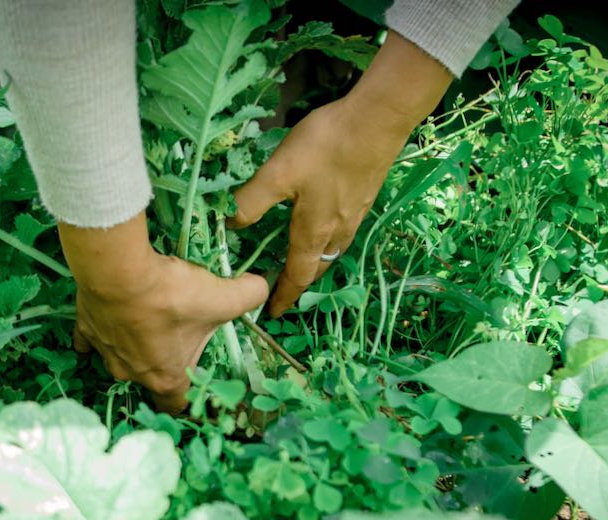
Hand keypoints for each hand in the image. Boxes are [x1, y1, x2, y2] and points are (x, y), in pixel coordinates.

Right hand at [59, 213, 267, 411]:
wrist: (118, 271)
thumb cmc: (171, 294)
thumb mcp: (221, 296)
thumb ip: (249, 296)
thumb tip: (263, 288)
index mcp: (166, 378)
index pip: (178, 405)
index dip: (191, 396)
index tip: (198, 382)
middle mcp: (133, 374)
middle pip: (152, 377)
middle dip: (165, 362)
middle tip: (178, 337)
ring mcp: (106, 353)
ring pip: (123, 358)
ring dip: (136, 345)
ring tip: (150, 319)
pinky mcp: (87, 329)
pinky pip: (92, 339)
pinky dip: (102, 332)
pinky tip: (113, 317)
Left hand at [230, 31, 453, 316]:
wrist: (378, 120)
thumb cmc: (326, 147)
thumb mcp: (278, 173)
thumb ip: (251, 201)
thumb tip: (229, 226)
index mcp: (313, 232)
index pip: (296, 277)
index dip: (283, 296)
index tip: (272, 312)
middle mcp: (337, 231)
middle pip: (317, 268)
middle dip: (299, 282)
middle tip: (282, 286)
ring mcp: (354, 215)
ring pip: (332, 251)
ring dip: (315, 262)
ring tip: (299, 259)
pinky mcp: (364, 197)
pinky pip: (343, 232)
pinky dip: (329, 241)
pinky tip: (323, 223)